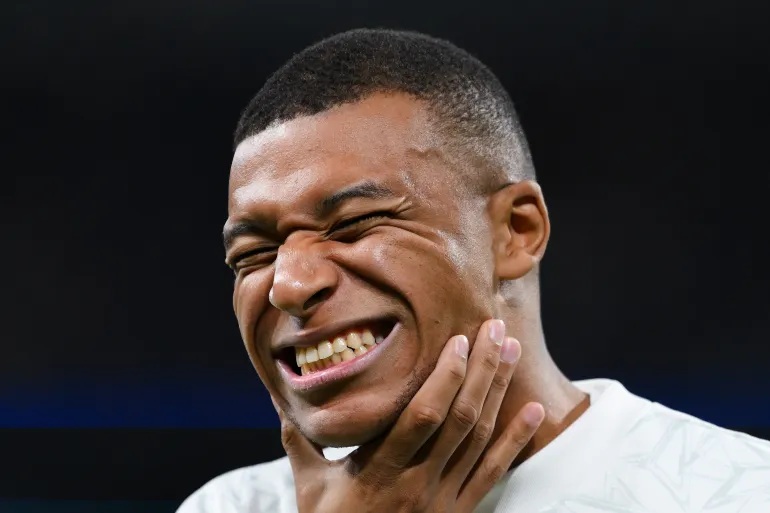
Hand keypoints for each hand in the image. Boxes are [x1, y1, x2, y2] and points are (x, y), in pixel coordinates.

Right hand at [274, 319, 544, 512]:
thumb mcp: (309, 488)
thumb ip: (299, 443)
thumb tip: (282, 402)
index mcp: (380, 471)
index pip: (421, 417)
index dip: (444, 378)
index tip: (458, 341)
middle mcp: (419, 482)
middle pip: (459, 419)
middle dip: (481, 370)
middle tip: (495, 328)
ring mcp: (445, 498)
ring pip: (480, 437)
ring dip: (498, 391)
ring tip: (512, 351)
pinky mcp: (461, 510)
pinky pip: (494, 471)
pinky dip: (516, 440)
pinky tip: (533, 411)